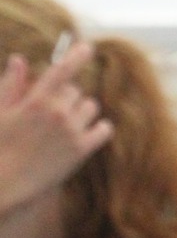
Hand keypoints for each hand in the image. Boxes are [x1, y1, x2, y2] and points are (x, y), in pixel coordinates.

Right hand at [0, 45, 111, 214]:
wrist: (4, 188)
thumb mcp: (1, 115)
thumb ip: (11, 85)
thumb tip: (18, 59)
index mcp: (36, 101)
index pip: (64, 68)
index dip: (78, 54)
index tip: (87, 48)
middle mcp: (57, 112)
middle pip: (75, 91)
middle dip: (65, 98)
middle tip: (52, 115)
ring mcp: (71, 131)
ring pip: (90, 107)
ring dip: (81, 113)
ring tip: (64, 128)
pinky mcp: (81, 150)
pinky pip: (104, 129)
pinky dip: (98, 130)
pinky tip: (88, 134)